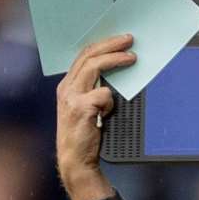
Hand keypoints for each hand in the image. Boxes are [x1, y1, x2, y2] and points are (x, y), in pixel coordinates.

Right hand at [55, 34, 134, 199]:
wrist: (76, 160)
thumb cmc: (83, 135)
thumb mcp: (85, 106)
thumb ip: (93, 89)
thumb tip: (115, 72)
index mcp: (67, 85)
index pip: (83, 55)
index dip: (103, 45)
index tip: (120, 41)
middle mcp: (66, 88)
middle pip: (89, 55)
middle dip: (111, 45)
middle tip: (128, 40)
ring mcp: (72, 97)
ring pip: (94, 66)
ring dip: (115, 59)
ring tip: (132, 58)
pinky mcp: (81, 107)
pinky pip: (104, 94)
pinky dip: (110, 101)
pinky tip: (106, 114)